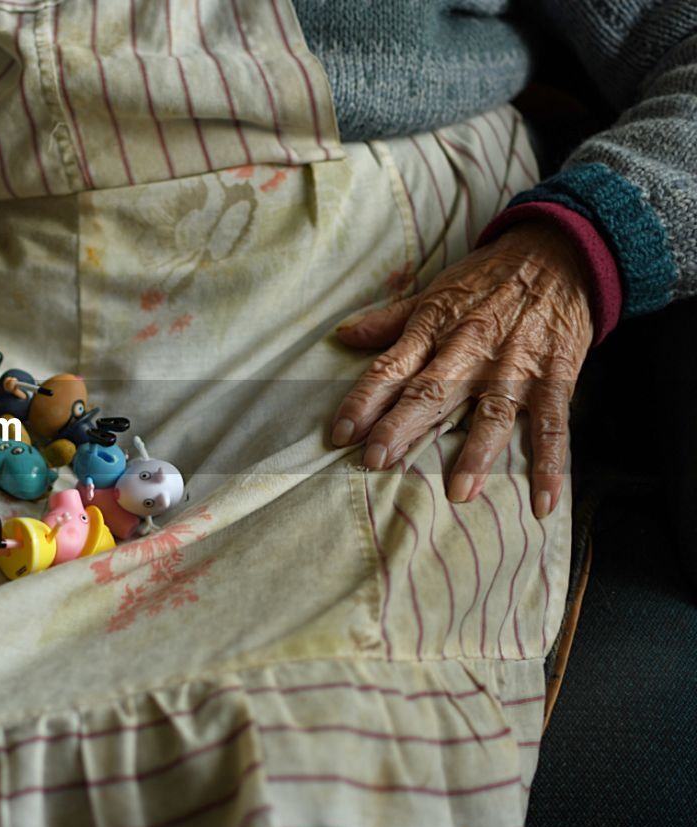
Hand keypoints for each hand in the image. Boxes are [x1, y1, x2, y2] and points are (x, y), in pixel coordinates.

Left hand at [330, 220, 594, 517]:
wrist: (559, 252)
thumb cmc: (487, 278)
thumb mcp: (435, 293)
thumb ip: (390, 321)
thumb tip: (342, 336)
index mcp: (435, 329)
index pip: (390, 369)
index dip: (363, 400)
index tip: (339, 433)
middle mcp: (471, 350)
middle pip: (431, 392)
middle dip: (403, 427)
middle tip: (376, 461)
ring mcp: (515, 366)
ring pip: (492, 413)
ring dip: (477, 453)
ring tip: (459, 492)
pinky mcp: (555, 377)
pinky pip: (553, 425)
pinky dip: (550, 464)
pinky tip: (543, 502)